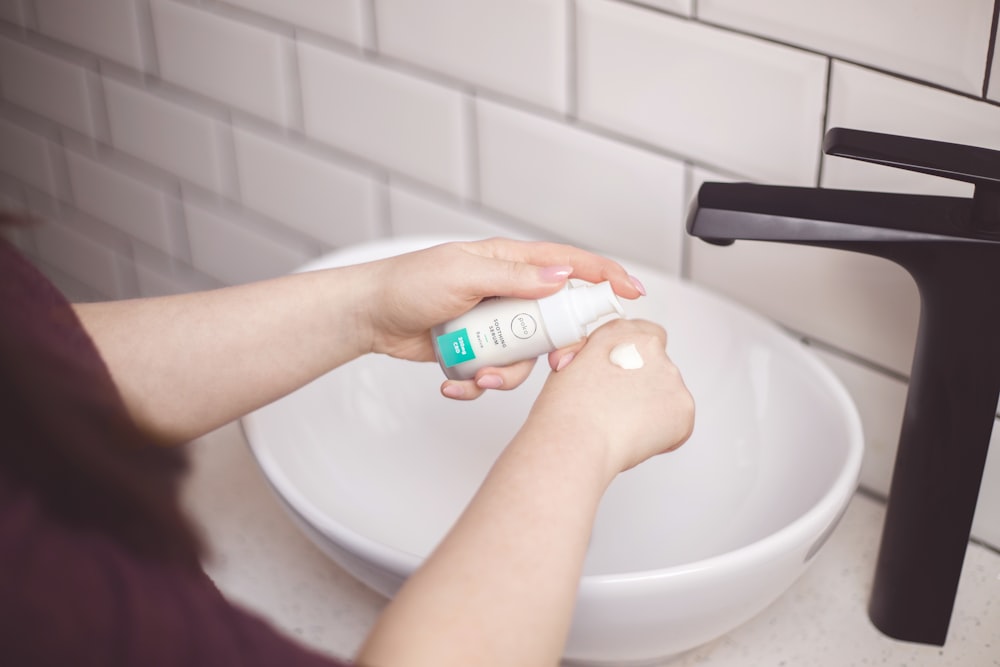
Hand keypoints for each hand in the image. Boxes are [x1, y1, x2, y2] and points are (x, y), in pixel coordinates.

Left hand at [357, 238, 643, 399]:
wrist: (372, 315)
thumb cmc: (410, 283)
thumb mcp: (463, 274)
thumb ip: (514, 278)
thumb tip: (561, 276)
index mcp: (512, 263)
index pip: (570, 264)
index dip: (605, 276)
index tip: (632, 293)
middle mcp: (511, 292)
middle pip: (559, 319)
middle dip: (560, 346)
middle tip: (556, 363)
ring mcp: (498, 324)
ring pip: (528, 354)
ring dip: (509, 373)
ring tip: (480, 377)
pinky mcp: (481, 350)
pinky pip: (498, 372)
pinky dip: (479, 383)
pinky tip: (455, 382)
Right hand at [528, 318, 694, 475]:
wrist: (578, 440)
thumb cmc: (565, 411)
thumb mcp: (569, 366)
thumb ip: (595, 359)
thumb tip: (601, 366)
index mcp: (620, 333)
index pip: (644, 333)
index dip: (636, 358)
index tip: (626, 375)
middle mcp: (649, 348)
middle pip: (658, 366)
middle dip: (645, 386)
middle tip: (620, 408)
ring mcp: (671, 377)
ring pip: (668, 395)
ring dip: (652, 409)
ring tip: (622, 427)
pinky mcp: (683, 408)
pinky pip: (678, 423)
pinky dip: (663, 434)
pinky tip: (635, 439)